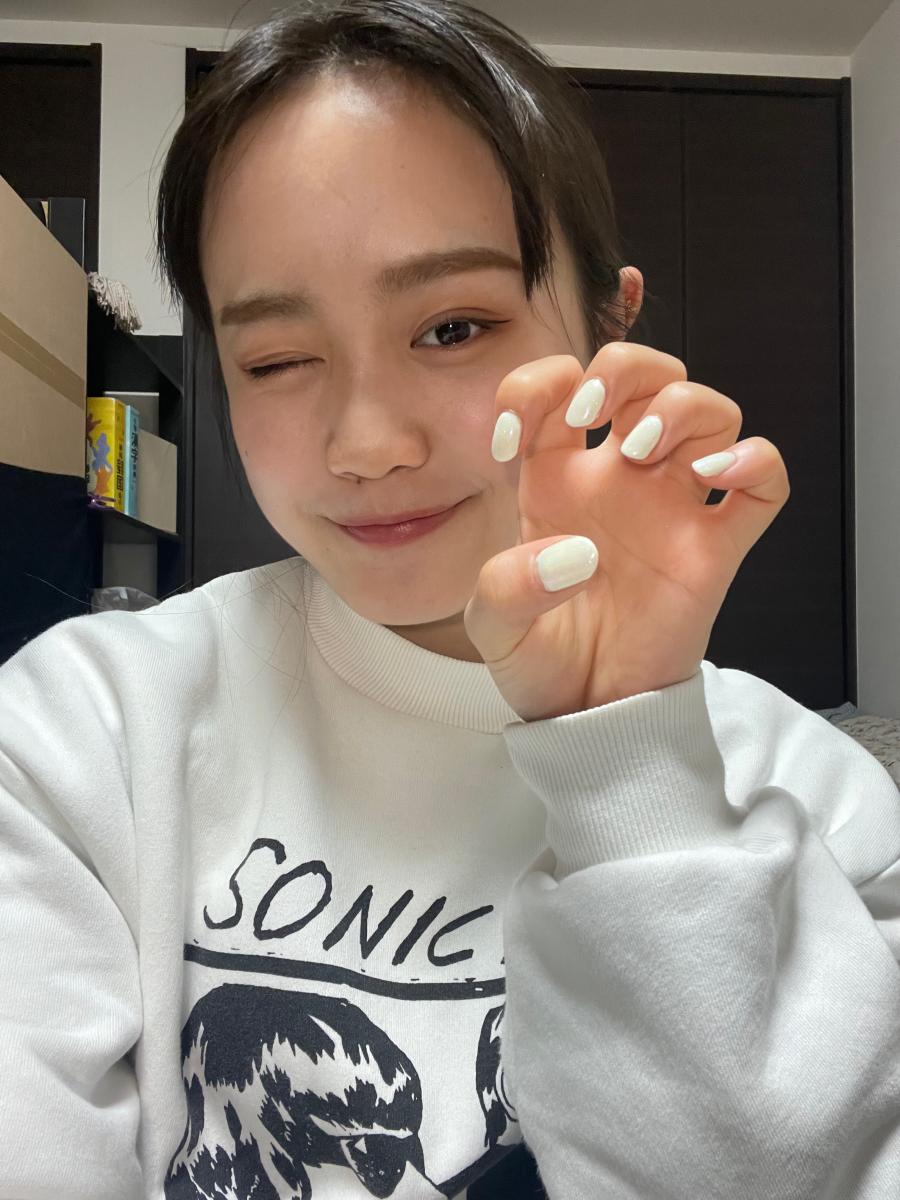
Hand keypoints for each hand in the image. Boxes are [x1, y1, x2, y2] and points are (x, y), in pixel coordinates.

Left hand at [463, 342, 789, 721]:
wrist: (587, 717)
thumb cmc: (539, 662)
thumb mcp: (493, 630)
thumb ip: (505, 589)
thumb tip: (575, 554)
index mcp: (554, 480)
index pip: (554, 389)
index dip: (534, 387)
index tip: (511, 441)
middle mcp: (617, 479)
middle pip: (643, 375)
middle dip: (623, 368)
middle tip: (595, 412)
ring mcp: (671, 508)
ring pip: (707, 410)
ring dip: (682, 406)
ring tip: (645, 452)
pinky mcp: (715, 547)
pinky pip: (763, 484)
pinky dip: (756, 460)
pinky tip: (719, 473)